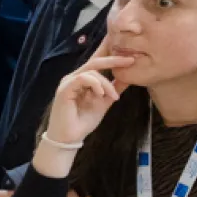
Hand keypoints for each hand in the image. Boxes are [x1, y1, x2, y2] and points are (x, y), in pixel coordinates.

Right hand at [38, 42, 133, 176]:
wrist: (69, 138)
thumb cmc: (83, 121)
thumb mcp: (104, 102)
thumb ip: (114, 90)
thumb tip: (128, 78)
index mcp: (82, 80)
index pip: (98, 63)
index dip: (114, 59)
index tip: (131, 59)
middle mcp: (74, 78)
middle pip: (95, 62)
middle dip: (114, 60)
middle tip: (130, 61)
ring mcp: (68, 82)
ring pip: (91, 72)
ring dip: (106, 83)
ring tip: (113, 96)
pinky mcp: (64, 89)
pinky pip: (82, 79)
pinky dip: (94, 84)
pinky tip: (101, 94)